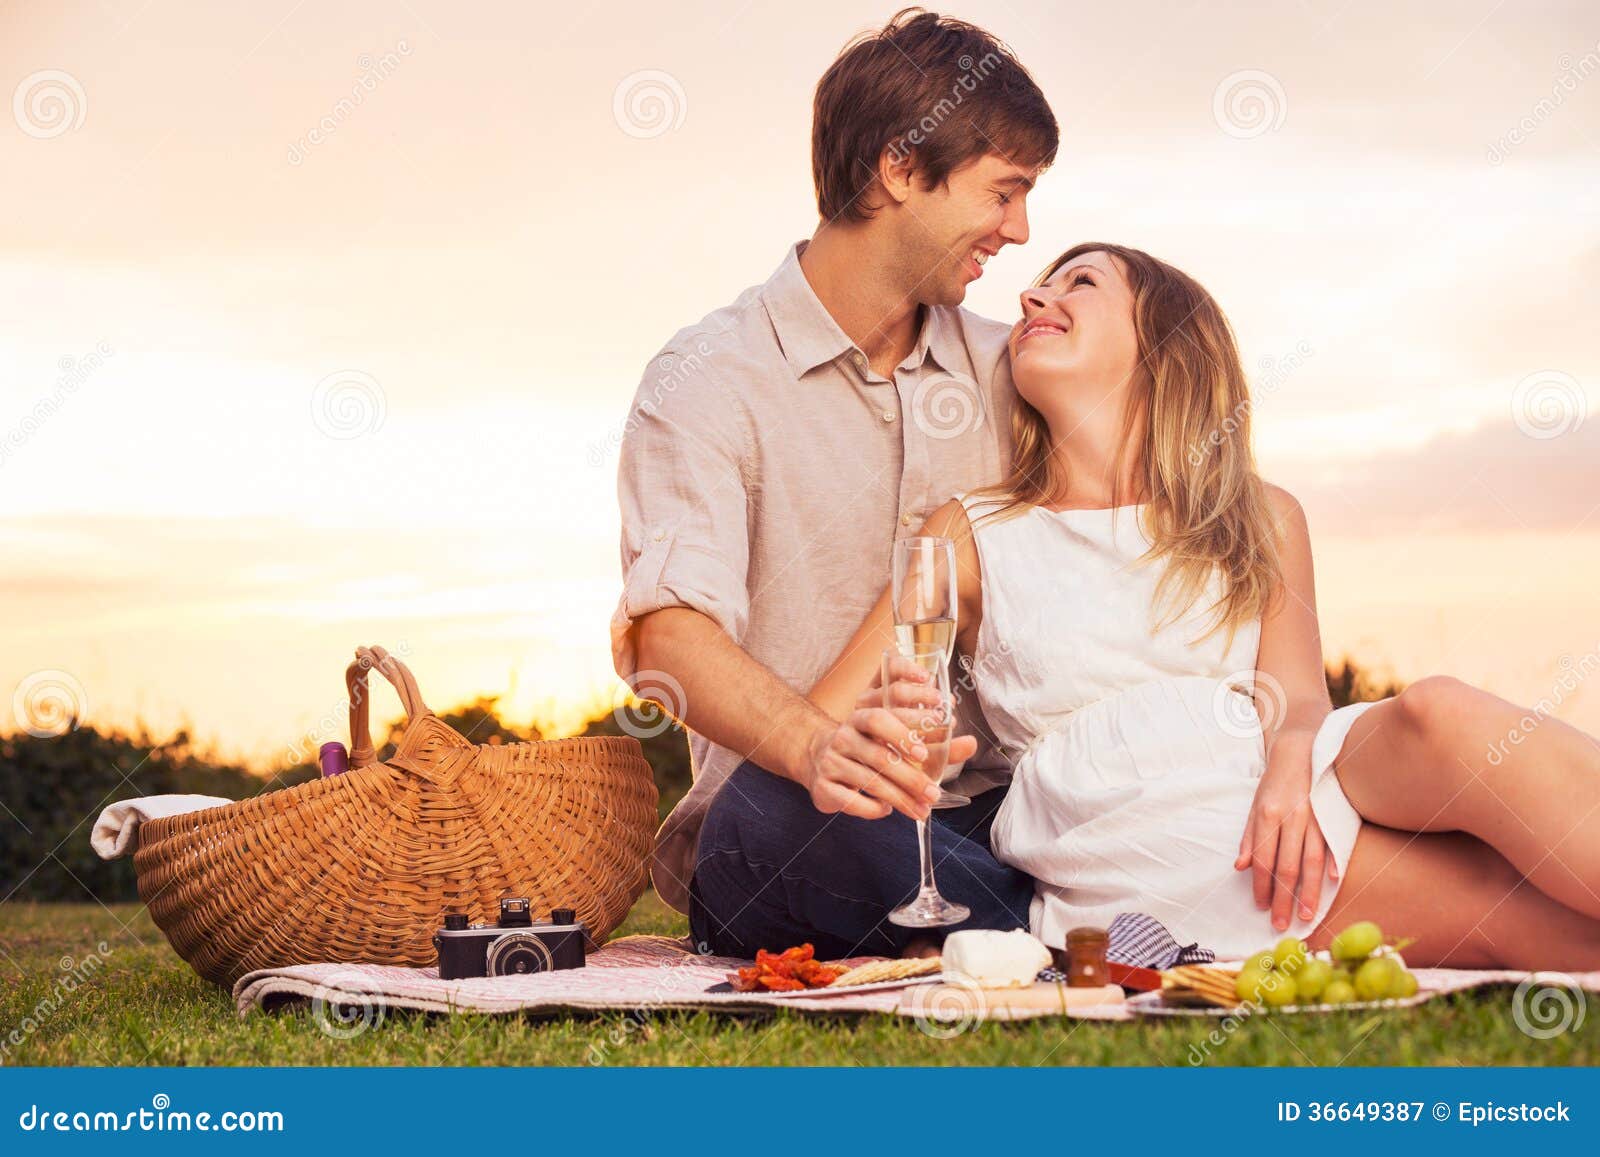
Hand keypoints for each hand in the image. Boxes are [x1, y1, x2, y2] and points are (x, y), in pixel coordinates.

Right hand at [798, 657, 974, 820]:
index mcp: (862, 718)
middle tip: (933, 794)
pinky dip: (873, 808)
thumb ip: (935, 744)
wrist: (820, 760)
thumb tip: (971, 743)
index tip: (925, 753)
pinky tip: (887, 810)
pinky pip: (851, 801)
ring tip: (921, 810)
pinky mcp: (822, 788)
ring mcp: (830, 762)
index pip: (880, 718)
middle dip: (910, 778)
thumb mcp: (897, 741)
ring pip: (869, 781)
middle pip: (879, 756)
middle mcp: (843, 736)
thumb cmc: (869, 750)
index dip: (902, 733)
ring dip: (899, 799)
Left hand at [1234, 728, 1337, 931]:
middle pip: (1286, 868)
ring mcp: (1314, 818)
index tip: (1260, 906)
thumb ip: (1249, 837)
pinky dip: (1333, 865)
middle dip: (1284, 900)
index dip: (1261, 886)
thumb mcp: (1254, 805)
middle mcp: (1291, 818)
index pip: (1262, 860)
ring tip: (1307, 916)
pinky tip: (1333, 884)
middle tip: (1282, 924)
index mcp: (1267, 816)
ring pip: (1312, 863)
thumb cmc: (1274, 782)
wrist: (1302, 748)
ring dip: (1309, 893)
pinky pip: (1333, 845)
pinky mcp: (1332, 815)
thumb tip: (1241, 867)